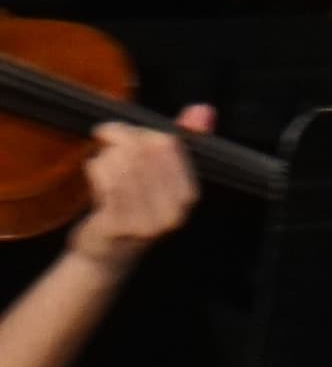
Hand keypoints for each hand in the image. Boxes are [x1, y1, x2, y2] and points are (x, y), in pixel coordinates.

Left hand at [67, 113, 200, 269]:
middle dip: (121, 139)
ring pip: (124, 164)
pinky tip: (93, 170)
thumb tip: (203, 110)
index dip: (141, 132)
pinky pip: (106, 181)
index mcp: (188, 196)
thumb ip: (184, 140)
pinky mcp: (117, 228)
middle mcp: (172, 212)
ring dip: (106, 154)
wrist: (107, 255)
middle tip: (107, 138)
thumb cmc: (136, 207)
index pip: (167, 145)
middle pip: (144, 152)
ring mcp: (145, 224)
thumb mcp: (163, 175)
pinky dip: (96, 168)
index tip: (122, 131)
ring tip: (102, 159)